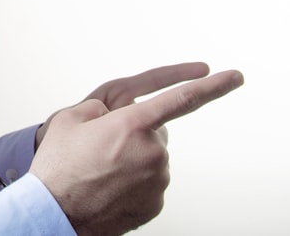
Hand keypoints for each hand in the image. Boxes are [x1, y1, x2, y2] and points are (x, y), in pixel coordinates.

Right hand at [29, 63, 243, 235]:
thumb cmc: (58, 166)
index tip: (235, 76)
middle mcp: (151, 152)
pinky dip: (134, 181)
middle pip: (156, 132)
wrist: (54, 212)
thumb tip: (113, 114)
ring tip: (101, 170)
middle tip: (104, 148)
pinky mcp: (155, 203)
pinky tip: (110, 186)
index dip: (213, 86)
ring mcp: (157, 180)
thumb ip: (99, 107)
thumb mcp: (69, 119)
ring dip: (134, 159)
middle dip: (137, 134)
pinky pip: (151, 181)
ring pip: (153, 158)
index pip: (182, 99)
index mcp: (131, 125)